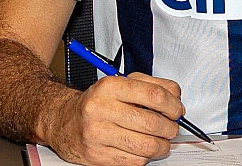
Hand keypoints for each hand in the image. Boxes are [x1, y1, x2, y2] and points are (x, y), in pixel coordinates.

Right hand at [40, 73, 184, 165]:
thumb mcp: (121, 84)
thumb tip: (175, 97)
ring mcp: (98, 134)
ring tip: (159, 141)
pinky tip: (140, 148)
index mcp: (109, 87)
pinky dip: (145, 157)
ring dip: (161, 146)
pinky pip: (135, 161)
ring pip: (146, 146)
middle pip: (152, 123)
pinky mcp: (97, 155)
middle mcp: (100, 109)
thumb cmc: (97, 103)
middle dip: (170, 128)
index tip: (177, 110)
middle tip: (170, 128)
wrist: (64, 122)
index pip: (154, 95)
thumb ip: (151, 85)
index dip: (173, 105)